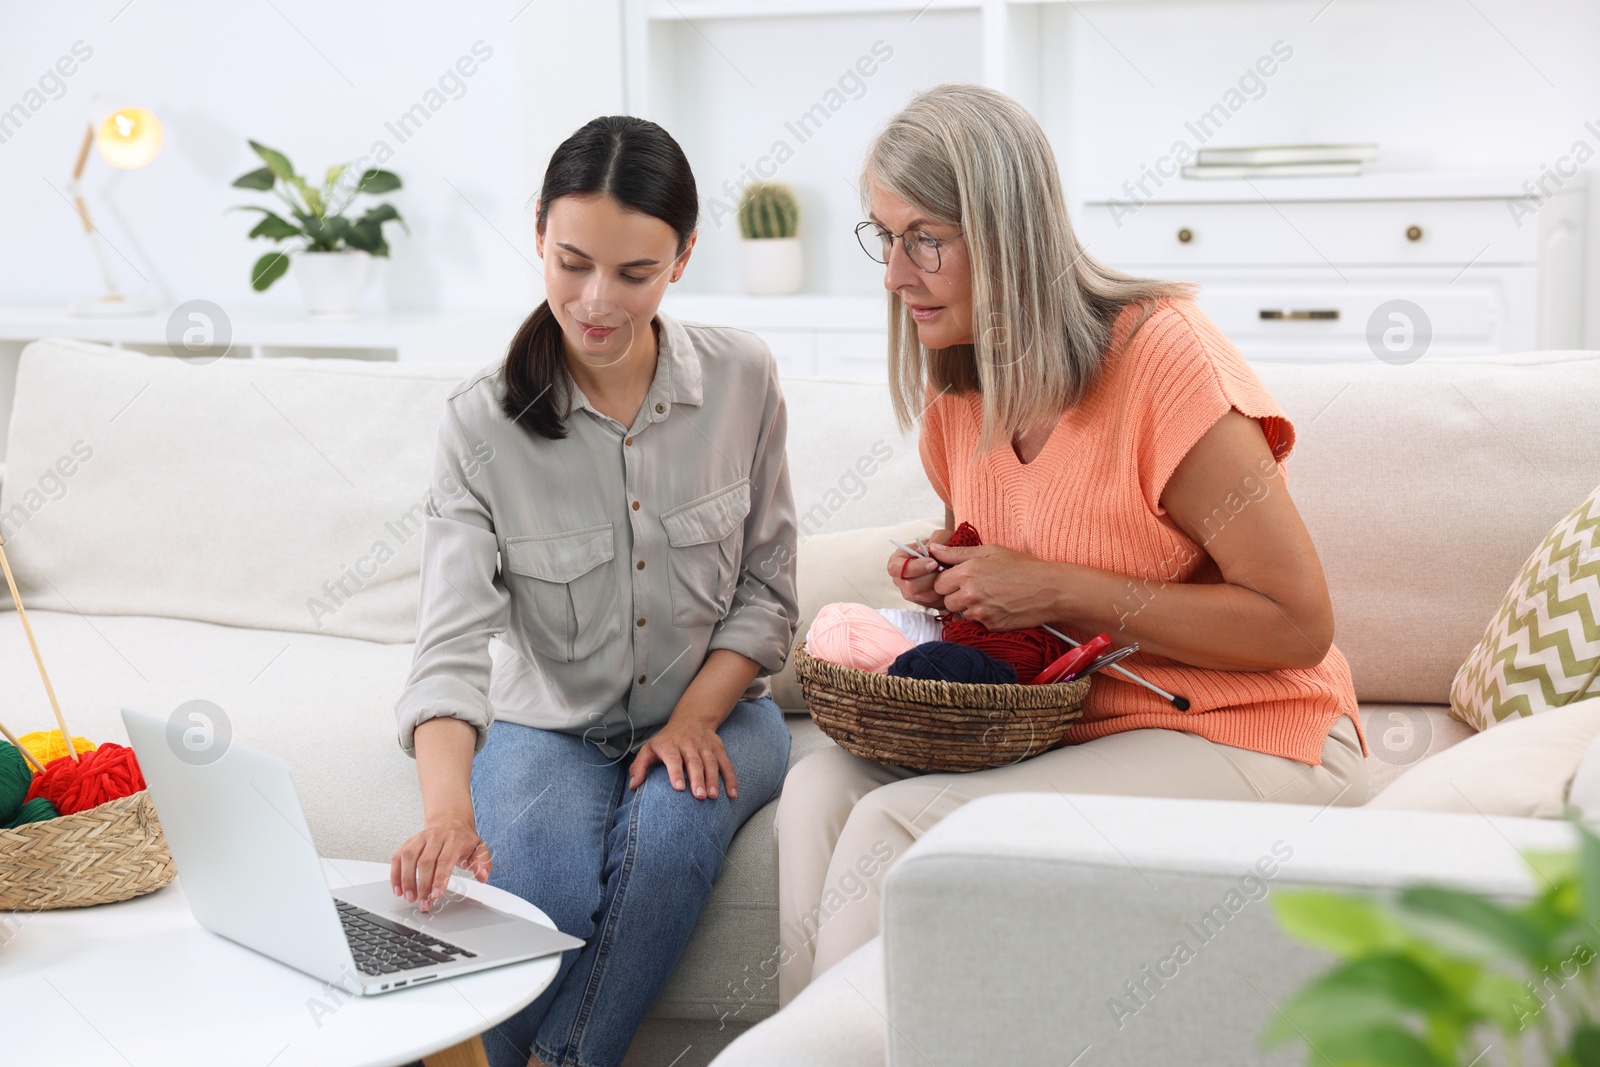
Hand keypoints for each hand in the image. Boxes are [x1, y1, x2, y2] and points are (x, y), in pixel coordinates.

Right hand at [390, 812, 490, 912]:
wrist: (449, 821)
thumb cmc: (462, 839)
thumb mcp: (479, 848)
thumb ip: (483, 863)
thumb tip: (483, 877)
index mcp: (455, 839)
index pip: (445, 860)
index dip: (439, 878)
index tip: (436, 894)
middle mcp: (436, 837)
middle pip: (425, 861)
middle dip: (423, 885)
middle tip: (423, 903)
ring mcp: (421, 839)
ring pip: (409, 858)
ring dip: (407, 880)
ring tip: (410, 898)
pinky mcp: (409, 842)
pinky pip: (398, 857)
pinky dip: (396, 873)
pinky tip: (398, 888)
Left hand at [628, 711, 737, 798]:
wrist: (691, 718)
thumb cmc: (667, 740)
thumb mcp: (649, 748)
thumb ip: (639, 767)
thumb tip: (633, 786)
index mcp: (670, 744)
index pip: (673, 758)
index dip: (676, 772)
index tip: (679, 787)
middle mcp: (688, 744)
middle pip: (694, 762)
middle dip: (698, 779)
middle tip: (699, 796)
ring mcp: (705, 746)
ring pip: (711, 763)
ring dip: (713, 780)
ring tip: (713, 796)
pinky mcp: (718, 749)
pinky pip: (726, 764)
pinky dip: (731, 779)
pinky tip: (732, 794)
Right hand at [888, 527, 952, 609]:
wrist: (949, 560)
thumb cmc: (941, 547)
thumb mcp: (941, 537)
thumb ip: (937, 540)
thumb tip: (929, 549)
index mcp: (897, 561)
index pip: (895, 568)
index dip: (914, 567)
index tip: (933, 562)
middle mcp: (900, 580)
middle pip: (910, 586)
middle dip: (931, 579)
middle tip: (944, 570)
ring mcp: (910, 594)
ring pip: (923, 597)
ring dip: (939, 587)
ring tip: (949, 576)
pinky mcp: (922, 603)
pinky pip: (933, 604)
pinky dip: (944, 595)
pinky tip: (950, 585)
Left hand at [925, 541, 1063, 630]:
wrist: (1050, 590)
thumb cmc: (1023, 567)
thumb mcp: (991, 551)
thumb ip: (958, 552)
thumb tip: (934, 550)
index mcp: (967, 572)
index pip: (938, 584)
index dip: (947, 581)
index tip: (958, 579)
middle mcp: (971, 594)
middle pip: (946, 601)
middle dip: (956, 596)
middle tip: (976, 588)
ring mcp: (981, 612)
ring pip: (961, 613)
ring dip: (969, 607)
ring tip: (990, 596)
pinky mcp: (991, 626)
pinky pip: (978, 623)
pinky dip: (984, 616)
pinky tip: (999, 606)